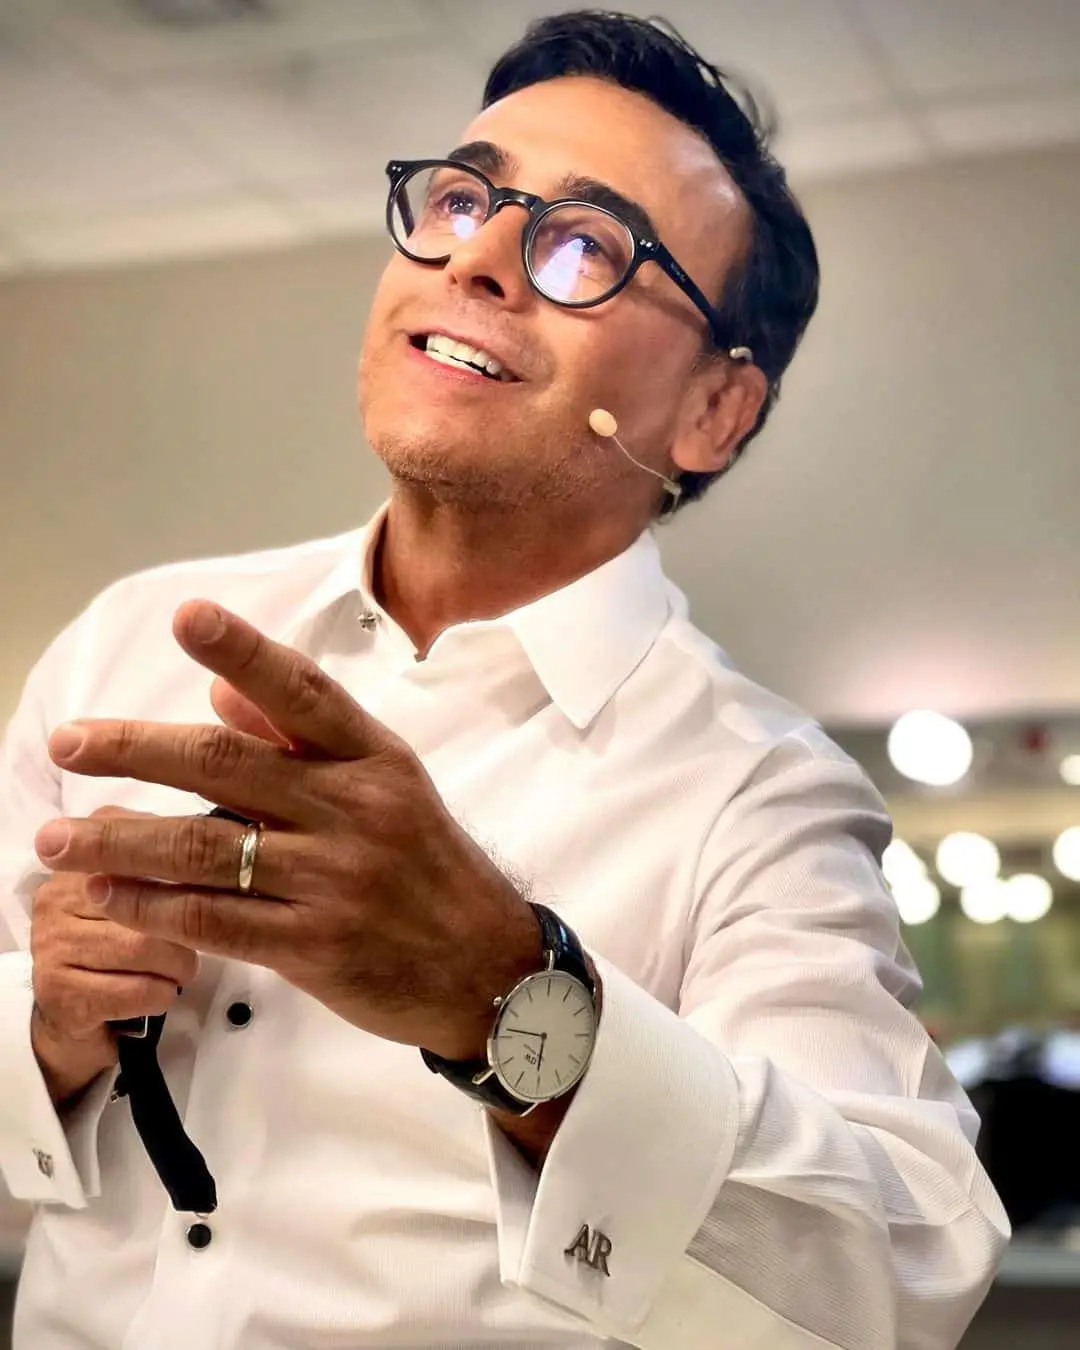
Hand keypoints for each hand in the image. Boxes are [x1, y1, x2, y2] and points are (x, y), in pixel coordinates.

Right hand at [30, 810, 198, 1106]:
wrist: (68, 1016)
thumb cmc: (116, 945)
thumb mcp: (137, 896)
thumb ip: (166, 863)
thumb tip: (224, 842)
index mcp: (81, 860)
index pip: (142, 850)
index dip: (187, 873)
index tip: (210, 893)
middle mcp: (57, 895)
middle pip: (148, 901)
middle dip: (187, 928)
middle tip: (196, 944)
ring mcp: (52, 945)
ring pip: (143, 946)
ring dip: (178, 965)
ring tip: (179, 971)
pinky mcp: (58, 993)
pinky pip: (134, 989)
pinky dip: (162, 994)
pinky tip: (159, 994)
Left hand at [34, 601, 541, 1060]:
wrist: (489, 967)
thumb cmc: (429, 868)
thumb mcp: (389, 787)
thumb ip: (303, 741)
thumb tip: (219, 694)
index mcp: (376, 759)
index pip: (302, 693)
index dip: (243, 651)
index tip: (188, 618)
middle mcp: (356, 809)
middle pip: (228, 765)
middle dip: (136, 749)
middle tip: (68, 743)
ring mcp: (336, 880)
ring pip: (205, 848)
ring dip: (120, 840)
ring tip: (55, 838)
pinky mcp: (316, 947)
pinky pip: (216, 920)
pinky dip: (152, 907)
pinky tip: (107, 894)